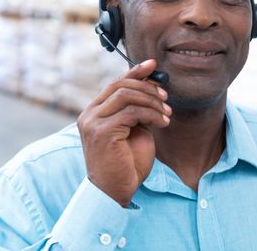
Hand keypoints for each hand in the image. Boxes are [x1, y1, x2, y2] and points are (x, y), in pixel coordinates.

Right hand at [77, 59, 171, 206]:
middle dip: (147, 88)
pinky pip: (131, 112)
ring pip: (126, 95)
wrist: (115, 192)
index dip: (134, 72)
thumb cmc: (125, 164)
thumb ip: (135, 111)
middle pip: (119, 85)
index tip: (153, 64)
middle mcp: (89, 114)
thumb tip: (152, 88)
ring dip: (151, 101)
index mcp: (94, 112)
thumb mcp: (133, 130)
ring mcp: (92, 122)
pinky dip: (151, 114)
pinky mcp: (102, 131)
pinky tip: (162, 123)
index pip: (114, 84)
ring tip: (166, 114)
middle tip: (166, 98)